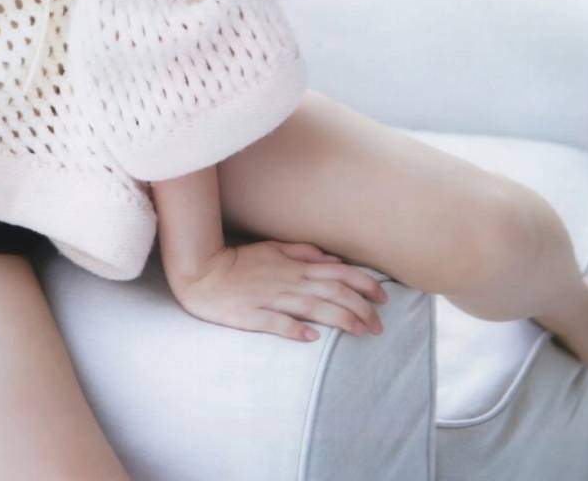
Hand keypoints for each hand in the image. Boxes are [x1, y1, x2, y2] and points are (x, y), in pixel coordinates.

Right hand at [167, 239, 389, 342]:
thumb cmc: (241, 261)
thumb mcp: (274, 248)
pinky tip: (312, 339)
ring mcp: (271, 298)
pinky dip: (295, 330)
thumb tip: (332, 260)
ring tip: (362, 332)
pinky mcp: (252, 315)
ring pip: (313, 308)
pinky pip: (277, 323)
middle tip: (380, 325)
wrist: (203, 272)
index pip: (339, 272)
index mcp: (296, 266)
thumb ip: (304, 252)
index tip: (384, 297)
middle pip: (333, 292)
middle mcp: (289, 281)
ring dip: (341, 319)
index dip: (364, 284)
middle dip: (362, 308)